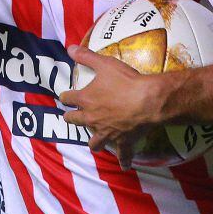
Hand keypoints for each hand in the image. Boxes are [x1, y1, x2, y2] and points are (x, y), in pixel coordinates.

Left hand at [59, 45, 167, 169]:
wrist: (148, 101)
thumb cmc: (126, 81)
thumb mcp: (104, 64)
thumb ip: (86, 56)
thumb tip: (70, 48)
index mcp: (86, 100)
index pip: (68, 98)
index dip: (66, 97)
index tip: (64, 97)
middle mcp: (92, 118)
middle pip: (75, 120)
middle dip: (72, 118)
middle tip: (71, 118)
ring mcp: (107, 132)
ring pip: (94, 142)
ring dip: (93, 142)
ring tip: (93, 143)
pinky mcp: (123, 141)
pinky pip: (123, 155)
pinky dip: (124, 160)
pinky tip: (124, 166)